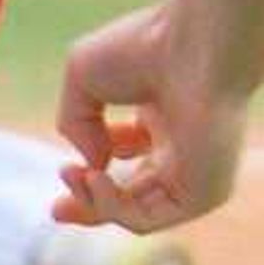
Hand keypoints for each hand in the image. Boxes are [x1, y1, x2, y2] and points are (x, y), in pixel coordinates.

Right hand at [53, 2, 250, 231]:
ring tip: (78, 175)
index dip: (92, 170)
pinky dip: (114, 207)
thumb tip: (92, 166)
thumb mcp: (84, 79)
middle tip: (56, 210)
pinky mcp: (207, 193)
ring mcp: (197, 174)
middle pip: (135, 196)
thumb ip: (76, 125)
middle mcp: (184, 148)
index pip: (128, 158)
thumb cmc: (147, 46)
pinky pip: (150, 219)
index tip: (63, 171)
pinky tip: (97, 176)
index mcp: (165, 117)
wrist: (197, 46)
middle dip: (90, 204)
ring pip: (138, 213)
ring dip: (95, 203)